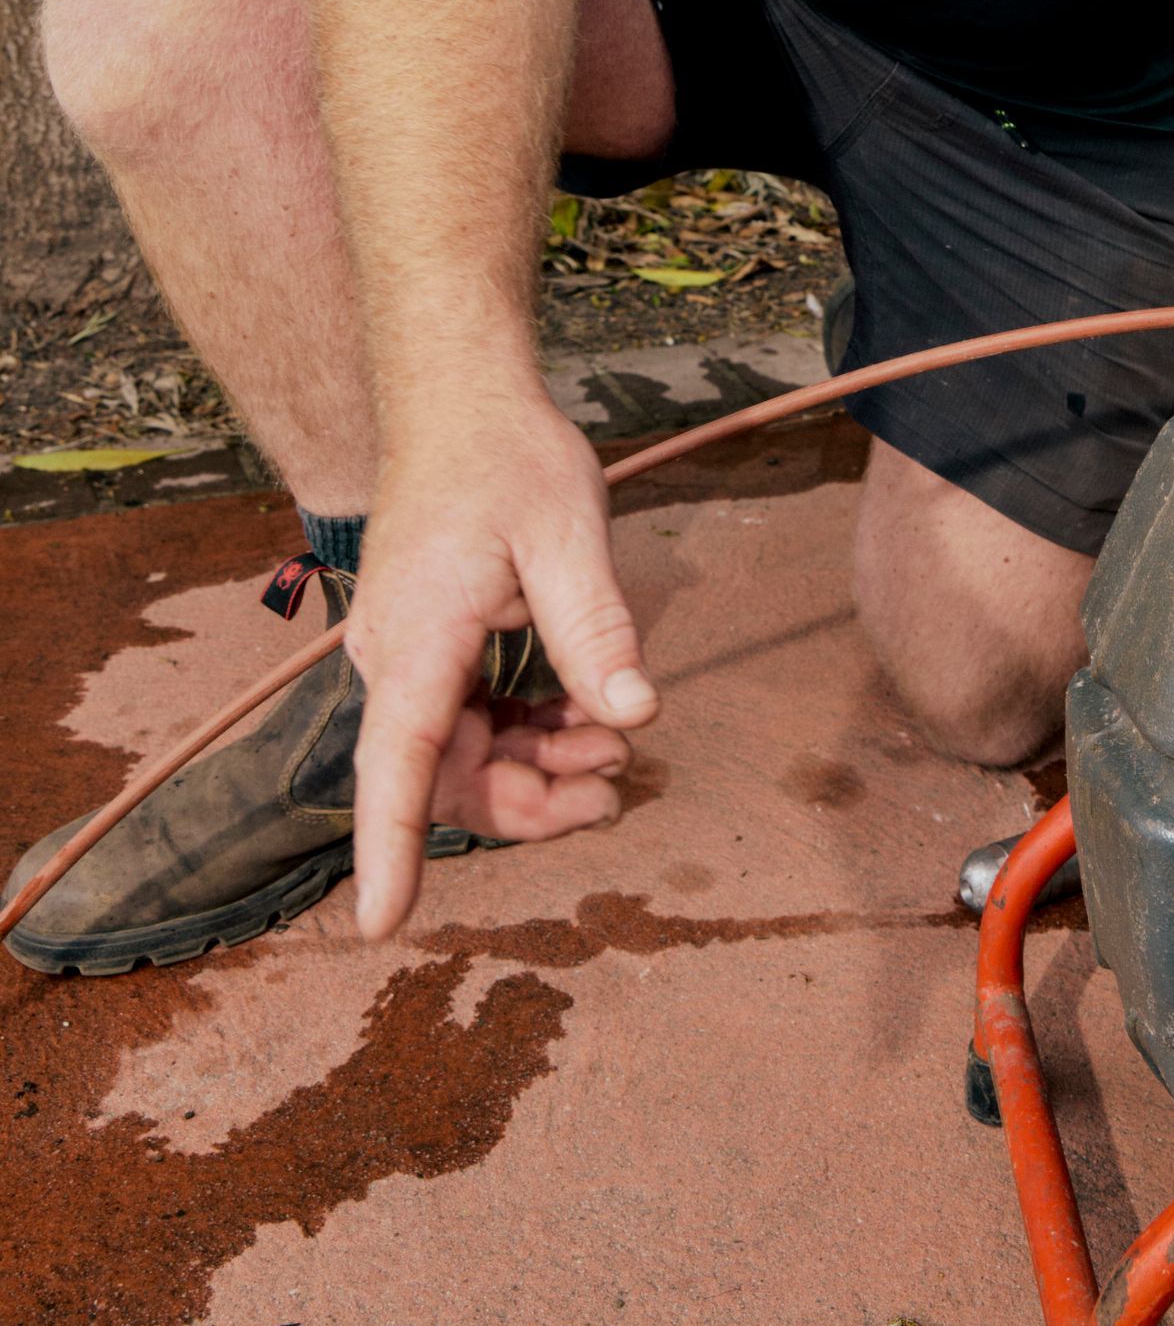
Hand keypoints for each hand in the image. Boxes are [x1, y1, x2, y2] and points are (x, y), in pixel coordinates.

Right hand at [345, 397, 658, 940]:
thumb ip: (598, 629)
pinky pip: (469, 721)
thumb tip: (638, 715)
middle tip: (620, 788)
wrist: (459, 398)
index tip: (383, 926)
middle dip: (529, 801)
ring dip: (537, 769)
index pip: (395, 764)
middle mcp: (395, 659)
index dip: (390, 849)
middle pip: (443, 777)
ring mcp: (407, 657)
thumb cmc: (507, 457)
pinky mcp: (429, 649)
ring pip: (460, 756)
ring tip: (617, 749)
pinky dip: (527, 733)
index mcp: (418, 639)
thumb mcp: (569, 533)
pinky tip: (588, 717)